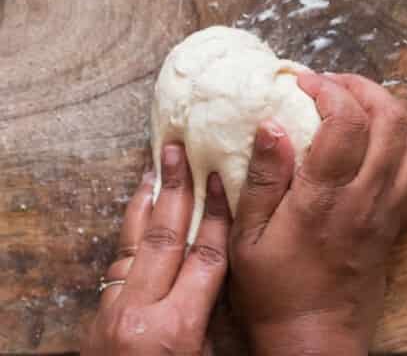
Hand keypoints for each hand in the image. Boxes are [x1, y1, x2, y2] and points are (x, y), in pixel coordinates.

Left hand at [81, 145, 229, 355]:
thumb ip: (221, 314)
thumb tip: (237, 263)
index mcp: (175, 331)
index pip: (205, 256)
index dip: (219, 214)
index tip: (225, 176)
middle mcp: (139, 315)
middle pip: (164, 237)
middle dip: (177, 189)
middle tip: (180, 147)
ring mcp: (112, 314)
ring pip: (133, 243)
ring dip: (147, 201)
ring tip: (155, 165)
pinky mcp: (97, 319)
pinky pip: (117, 261)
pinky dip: (130, 229)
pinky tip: (138, 211)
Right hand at [229, 73, 406, 355]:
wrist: (314, 340)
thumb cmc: (273, 292)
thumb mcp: (246, 239)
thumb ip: (262, 178)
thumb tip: (272, 123)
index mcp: (326, 197)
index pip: (346, 121)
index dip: (328, 88)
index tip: (304, 82)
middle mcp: (367, 197)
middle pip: (391, 118)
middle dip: (364, 88)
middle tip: (333, 84)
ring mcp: (390, 208)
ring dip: (392, 111)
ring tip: (360, 105)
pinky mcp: (399, 221)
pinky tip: (380, 143)